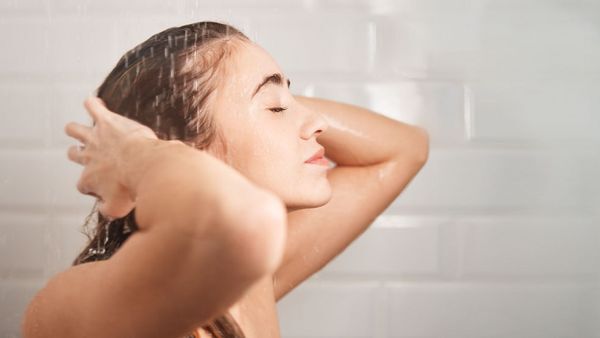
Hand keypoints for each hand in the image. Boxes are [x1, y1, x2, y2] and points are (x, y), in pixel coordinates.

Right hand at [64, 97, 158, 219]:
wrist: (144, 166)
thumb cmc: (134, 187)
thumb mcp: (119, 208)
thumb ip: (109, 210)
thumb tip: (105, 210)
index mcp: (90, 178)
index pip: (83, 184)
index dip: (91, 186)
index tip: (102, 187)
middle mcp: (87, 157)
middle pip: (73, 154)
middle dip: (77, 154)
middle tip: (85, 152)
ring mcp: (95, 138)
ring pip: (75, 129)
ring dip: (76, 129)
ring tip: (78, 128)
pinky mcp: (107, 122)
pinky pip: (94, 107)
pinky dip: (92, 104)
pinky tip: (93, 102)